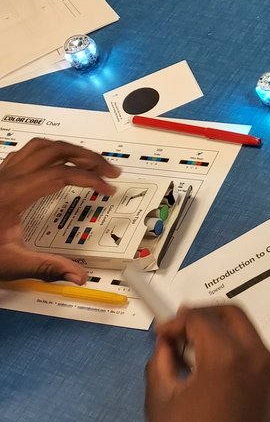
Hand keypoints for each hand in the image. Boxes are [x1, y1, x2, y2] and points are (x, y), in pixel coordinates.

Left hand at [0, 139, 118, 281]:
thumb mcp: (9, 263)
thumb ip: (47, 268)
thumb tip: (77, 275)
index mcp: (12, 194)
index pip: (61, 174)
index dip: (90, 179)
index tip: (106, 188)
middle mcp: (7, 178)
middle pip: (55, 151)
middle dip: (87, 157)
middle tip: (108, 170)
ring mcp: (2, 174)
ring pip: (41, 146)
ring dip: (69, 150)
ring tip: (89, 162)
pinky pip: (28, 153)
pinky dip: (51, 153)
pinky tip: (58, 164)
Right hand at [144, 305, 269, 421]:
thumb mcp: (161, 400)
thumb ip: (160, 362)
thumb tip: (167, 344)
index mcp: (227, 356)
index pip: (200, 318)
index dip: (176, 320)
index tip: (162, 332)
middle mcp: (255, 355)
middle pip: (230, 313)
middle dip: (202, 315)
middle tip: (180, 330)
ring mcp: (268, 368)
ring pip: (244, 329)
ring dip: (218, 329)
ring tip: (192, 350)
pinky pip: (252, 348)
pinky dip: (232, 345)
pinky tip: (210, 365)